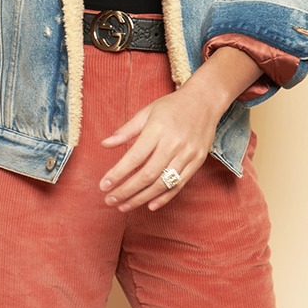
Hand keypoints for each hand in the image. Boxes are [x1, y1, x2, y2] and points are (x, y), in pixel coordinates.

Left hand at [99, 46, 261, 212]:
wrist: (204, 101)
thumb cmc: (171, 106)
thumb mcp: (147, 111)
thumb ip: (126, 130)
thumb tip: (104, 144)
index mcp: (157, 129)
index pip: (135, 157)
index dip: (118, 173)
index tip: (104, 185)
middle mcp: (173, 143)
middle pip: (148, 174)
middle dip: (126, 190)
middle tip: (110, 200)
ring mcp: (188, 154)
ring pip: (163, 183)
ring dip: (142, 198)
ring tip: (124, 206)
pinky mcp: (198, 161)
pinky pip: (180, 184)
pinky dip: (164, 197)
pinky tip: (150, 205)